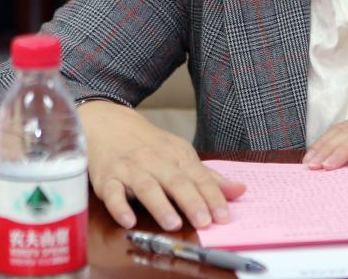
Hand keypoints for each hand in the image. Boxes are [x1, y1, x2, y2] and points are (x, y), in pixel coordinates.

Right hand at [78, 100, 245, 231]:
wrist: (109, 124)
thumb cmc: (150, 145)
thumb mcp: (181, 155)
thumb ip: (208, 177)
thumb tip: (240, 191)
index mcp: (177, 156)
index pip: (199, 177)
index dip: (213, 197)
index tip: (224, 216)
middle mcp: (156, 162)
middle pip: (176, 182)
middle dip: (191, 202)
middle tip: (204, 222)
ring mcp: (130, 170)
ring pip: (147, 187)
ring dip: (160, 205)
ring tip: (173, 224)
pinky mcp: (107, 179)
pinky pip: (112, 193)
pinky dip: (119, 207)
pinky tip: (128, 221)